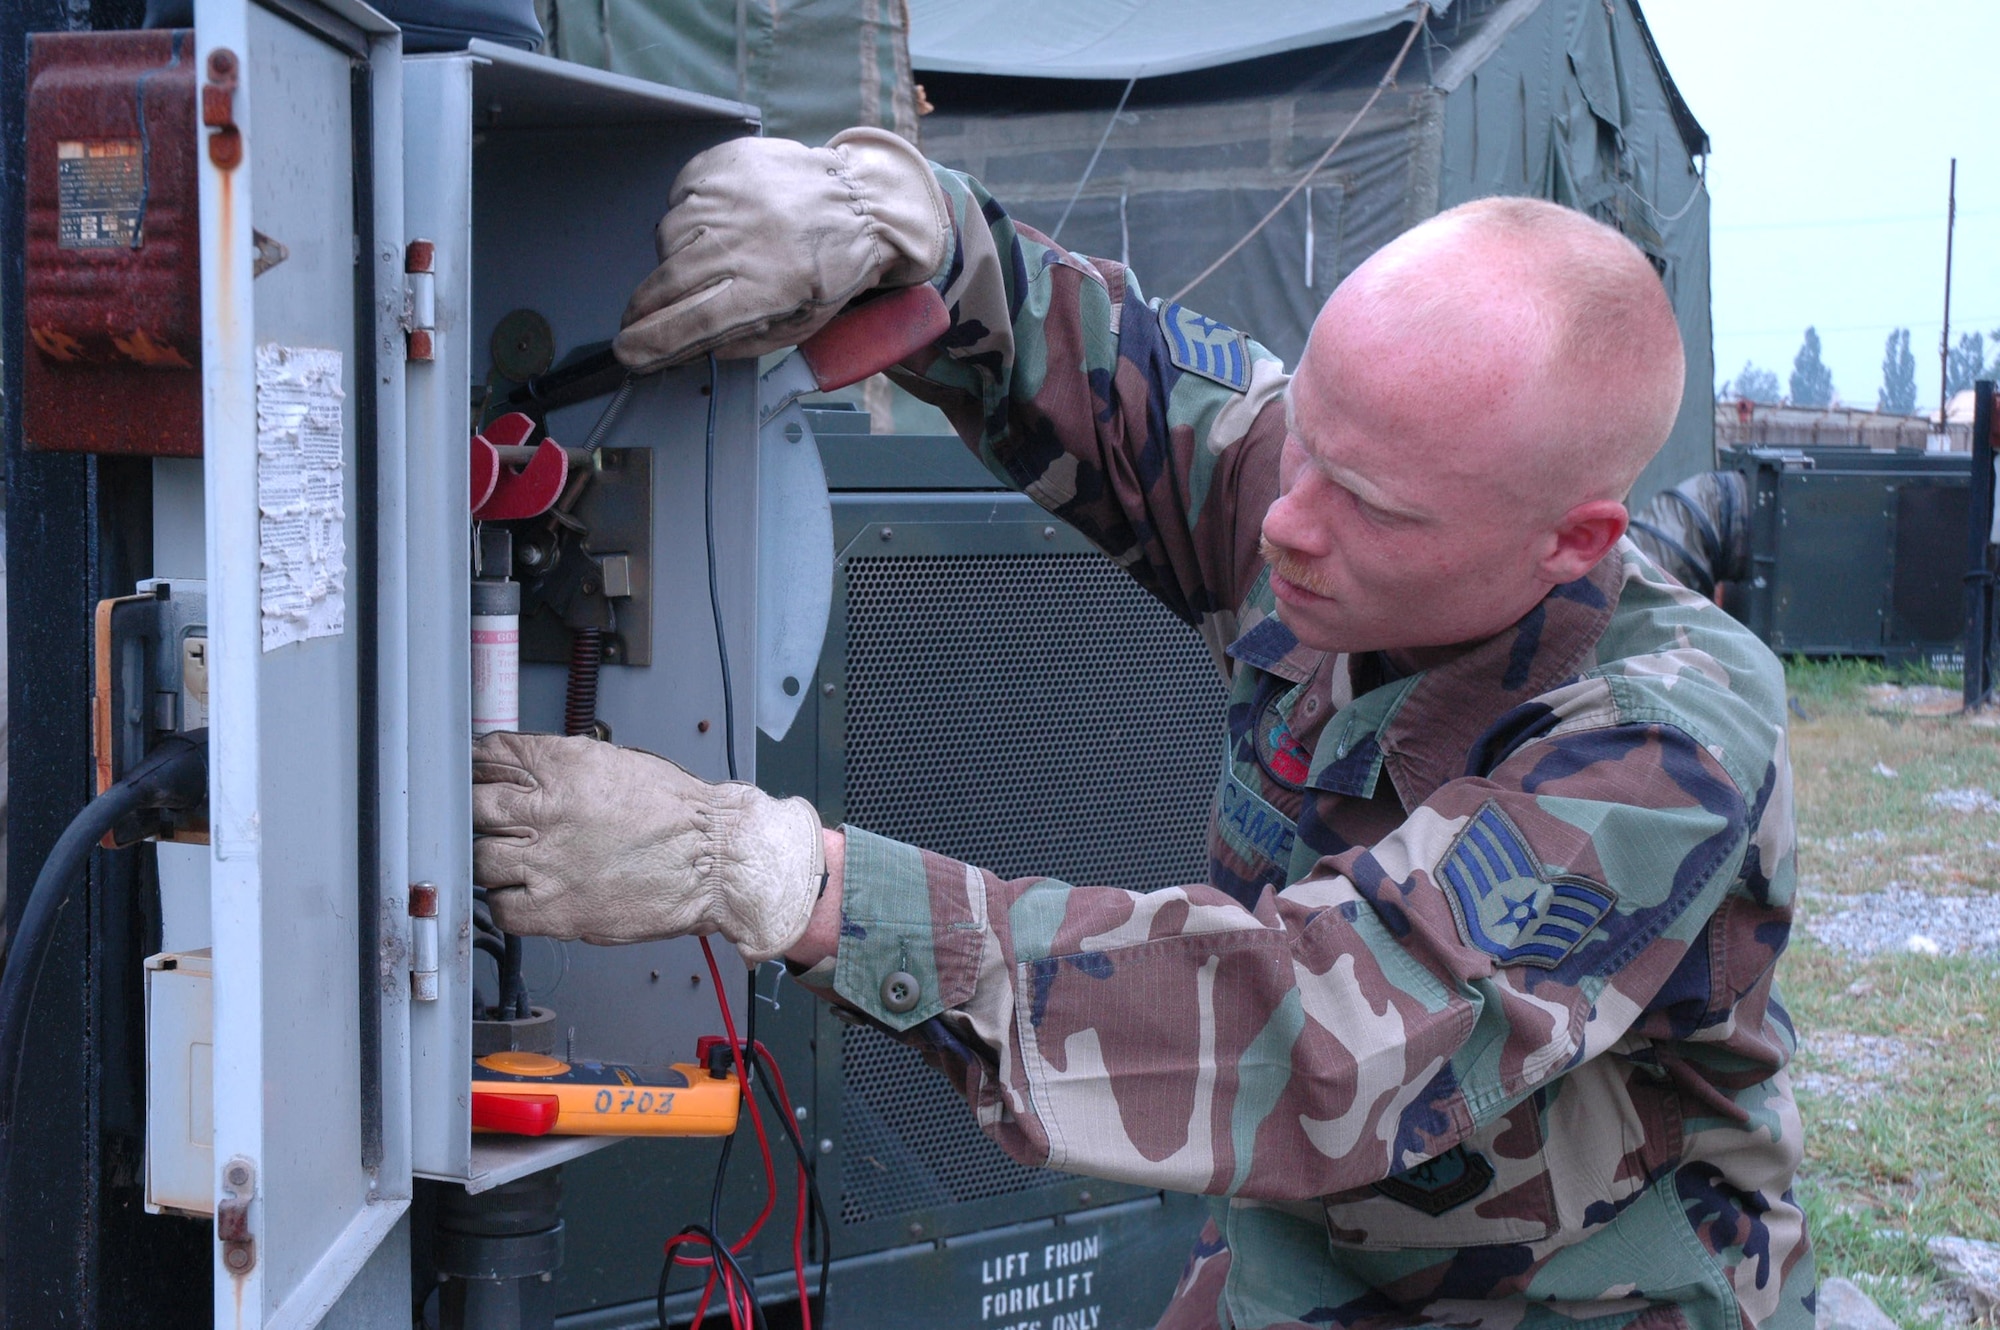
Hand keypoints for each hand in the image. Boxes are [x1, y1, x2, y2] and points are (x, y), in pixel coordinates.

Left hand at [472, 731, 824, 961]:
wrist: (716, 860)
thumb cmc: (678, 814)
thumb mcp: (615, 763)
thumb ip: (560, 766)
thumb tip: (518, 772)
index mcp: (563, 767)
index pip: (489, 757)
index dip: (478, 768)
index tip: (478, 777)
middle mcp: (548, 811)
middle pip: (475, 807)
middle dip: (479, 813)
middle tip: (492, 822)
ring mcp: (547, 863)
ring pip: (480, 859)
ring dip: (492, 858)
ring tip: (517, 859)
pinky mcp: (555, 909)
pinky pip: (501, 908)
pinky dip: (507, 901)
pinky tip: (527, 891)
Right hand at [613, 127, 951, 371]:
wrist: (860, 201)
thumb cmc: (831, 268)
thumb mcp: (800, 323)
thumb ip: (743, 341)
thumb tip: (685, 349)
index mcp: (772, 286)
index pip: (694, 321)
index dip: (653, 342)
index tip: (628, 353)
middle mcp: (747, 239)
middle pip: (669, 282)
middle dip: (643, 309)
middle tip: (635, 322)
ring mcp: (732, 196)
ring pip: (668, 238)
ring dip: (673, 259)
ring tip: (708, 260)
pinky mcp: (722, 164)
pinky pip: (679, 199)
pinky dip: (687, 218)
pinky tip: (718, 224)